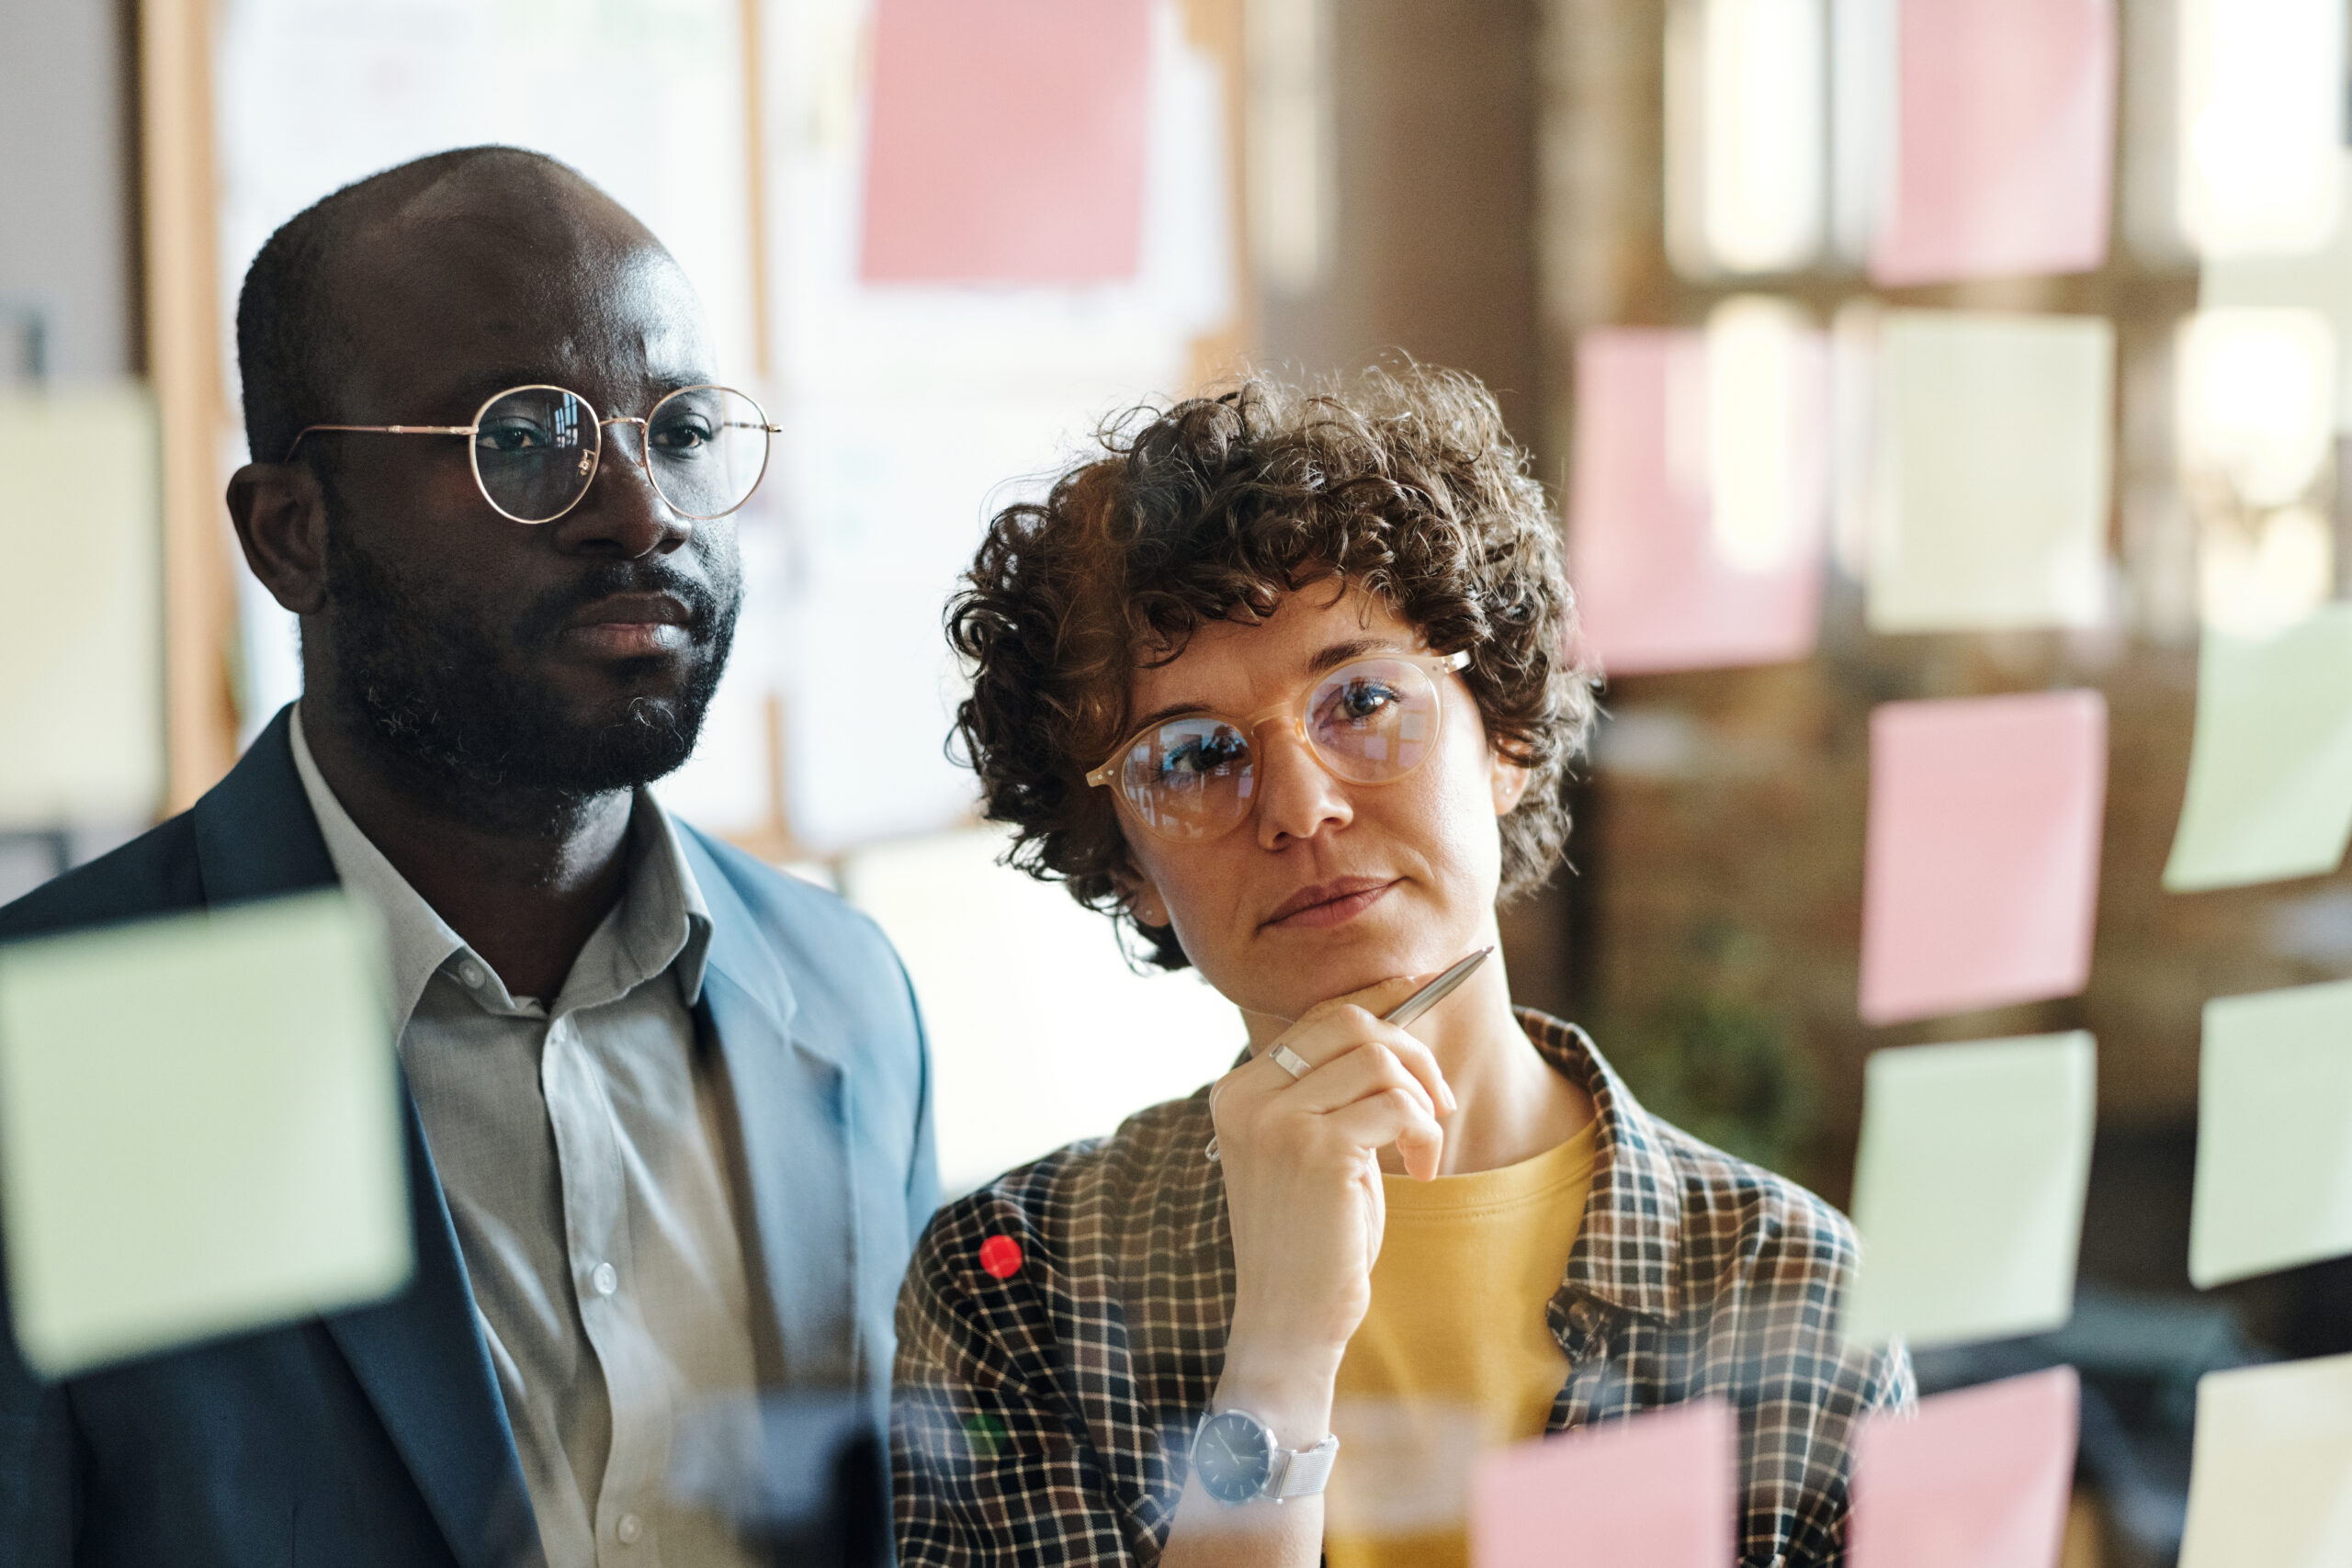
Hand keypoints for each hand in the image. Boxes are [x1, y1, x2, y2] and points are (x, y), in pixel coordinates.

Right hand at [1206, 974, 1457, 1433]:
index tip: (1424, 999)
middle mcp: (1249, 1096)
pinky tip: (1421, 1170)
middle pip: (1349, 1022)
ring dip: (1421, 1102)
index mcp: (1239, 1090)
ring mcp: (1278, 1121)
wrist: (1288, 1319)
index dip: (1381, 1005)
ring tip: (1422, 1148)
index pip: (1318, 1017)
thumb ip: (1334, 1088)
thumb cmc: (1311, 1235)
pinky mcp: (1318, 1150)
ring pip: (1379, 1061)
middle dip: (1411, 1052)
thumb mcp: (1310, 1146)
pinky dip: (1424, 1133)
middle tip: (1437, 1102)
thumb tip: (1394, 1019)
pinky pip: (1398, 1106)